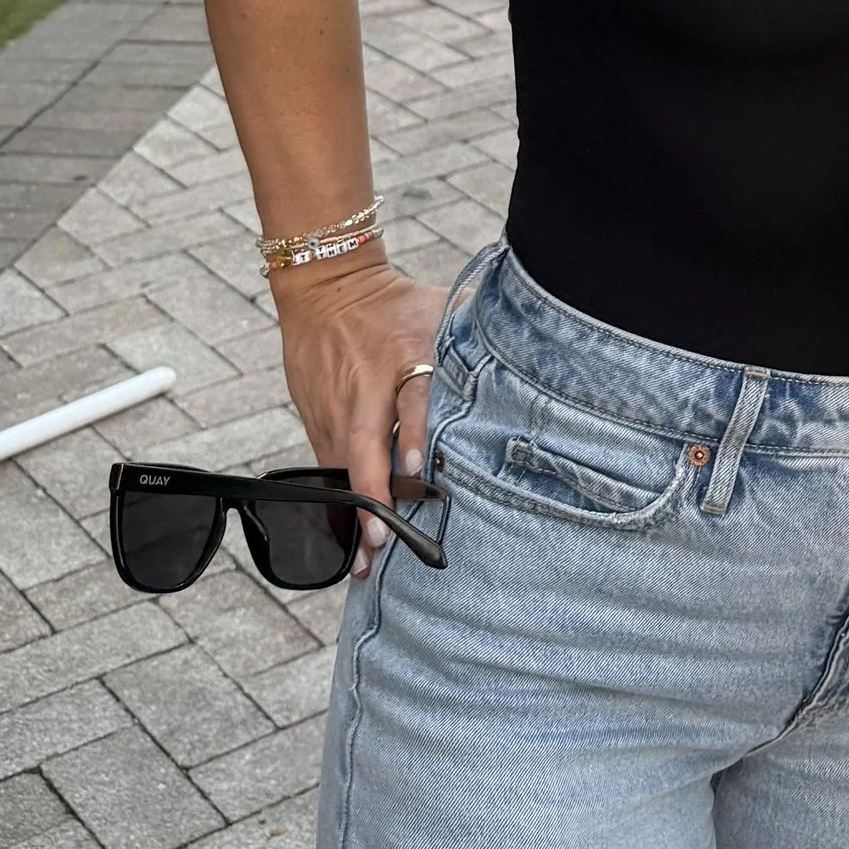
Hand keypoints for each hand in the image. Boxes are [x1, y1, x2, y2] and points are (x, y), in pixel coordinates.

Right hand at [270, 252, 447, 569]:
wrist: (325, 287)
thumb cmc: (394, 302)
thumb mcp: (436, 306)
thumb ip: (472, 331)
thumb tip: (533, 337)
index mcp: (402, 353)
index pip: (410, 396)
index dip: (413, 432)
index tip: (419, 467)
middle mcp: (365, 386)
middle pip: (364, 444)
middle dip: (371, 493)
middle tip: (384, 536)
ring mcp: (335, 406)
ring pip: (340, 466)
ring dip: (351, 513)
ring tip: (364, 561)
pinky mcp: (315, 418)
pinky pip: (326, 465)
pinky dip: (335, 500)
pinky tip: (346, 537)